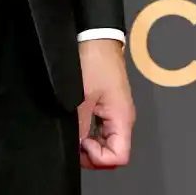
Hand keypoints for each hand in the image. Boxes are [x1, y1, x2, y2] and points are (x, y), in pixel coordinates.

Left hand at [77, 39, 134, 169]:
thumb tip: (75, 148)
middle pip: (113, 152)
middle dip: (92, 153)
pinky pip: (99, 128)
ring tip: (72, 131)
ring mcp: (114, 111)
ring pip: (105, 140)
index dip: (99, 158)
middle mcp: (122, 118)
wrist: (94, 36)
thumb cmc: (94, 61)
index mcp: (122, 118)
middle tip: (73, 141)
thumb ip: (80, 126)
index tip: (82, 144)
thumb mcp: (82, 97)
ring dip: (88, 142)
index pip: (119, 157)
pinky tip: (75, 122)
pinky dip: (87, 130)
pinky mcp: (106, 103)